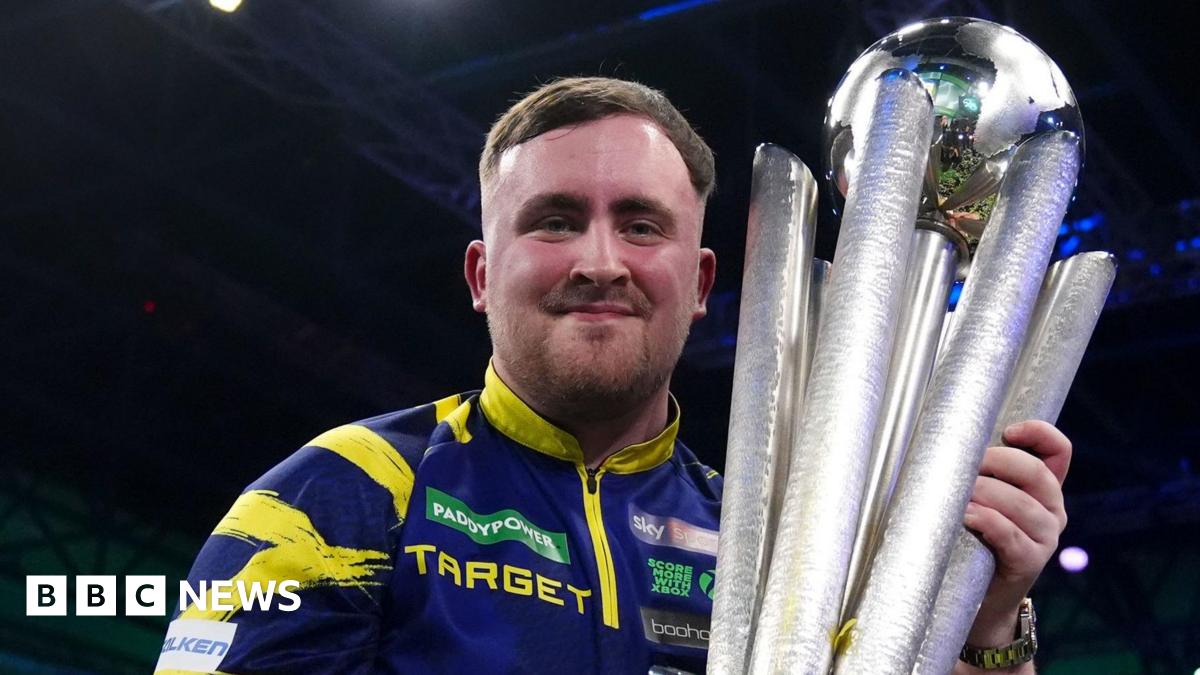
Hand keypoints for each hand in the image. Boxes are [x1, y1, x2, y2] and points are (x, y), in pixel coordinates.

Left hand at [963, 420, 1070, 647]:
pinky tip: (965, 517)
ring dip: (983, 493)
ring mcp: (1045, 538)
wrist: (980, 600)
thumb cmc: (973, 541)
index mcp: (1044, 489)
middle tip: (965, 466)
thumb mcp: (981, 501)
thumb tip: (947, 445)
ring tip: (956, 495)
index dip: (1040, 433)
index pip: (1059, 451)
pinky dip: (985, 520)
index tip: (1007, 431)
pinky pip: (1010, 534)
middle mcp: (1052, 510)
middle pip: (1036, 473)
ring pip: (1020, 503)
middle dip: (997, 461)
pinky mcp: (1030, 562)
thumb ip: (979, 474)